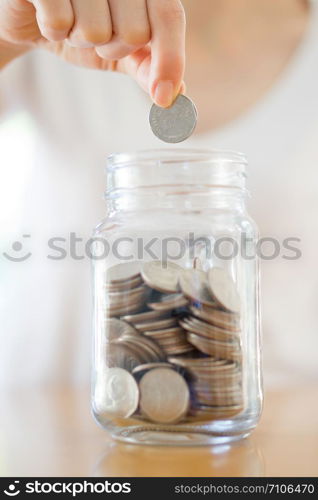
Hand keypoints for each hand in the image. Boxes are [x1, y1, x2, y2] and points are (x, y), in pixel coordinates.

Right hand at [0, 0, 185, 106]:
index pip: (169, 15)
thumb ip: (148, 67)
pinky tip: (48, 18)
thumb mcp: (121, 50)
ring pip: (96, 31)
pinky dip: (53, 31)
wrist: (30, 16)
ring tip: (70, 23)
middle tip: (97, 37)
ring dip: (79, 39)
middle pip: (135, 32)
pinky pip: (59, 22)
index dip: (170, 59)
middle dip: (114, 49)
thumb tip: (177, 96)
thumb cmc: (79, 25)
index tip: (163, 97)